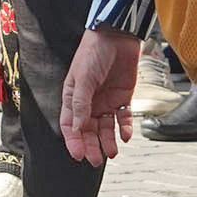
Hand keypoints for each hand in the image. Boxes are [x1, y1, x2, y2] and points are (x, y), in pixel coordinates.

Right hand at [59, 28, 144, 166]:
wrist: (117, 36)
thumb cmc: (93, 52)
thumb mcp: (83, 78)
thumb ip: (81, 104)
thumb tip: (78, 128)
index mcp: (73, 97)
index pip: (70, 125)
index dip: (74, 141)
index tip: (78, 155)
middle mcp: (89, 102)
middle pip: (88, 130)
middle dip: (91, 146)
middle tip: (95, 160)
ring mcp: (106, 101)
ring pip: (105, 128)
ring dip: (108, 141)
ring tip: (112, 152)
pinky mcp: (122, 97)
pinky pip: (122, 118)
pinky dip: (124, 128)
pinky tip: (125, 136)